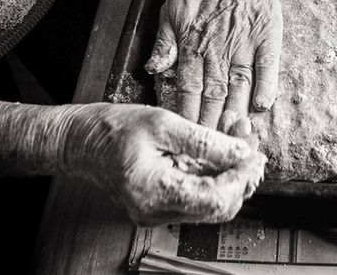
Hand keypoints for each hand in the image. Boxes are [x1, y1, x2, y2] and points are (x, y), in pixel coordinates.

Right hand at [63, 103, 265, 225]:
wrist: (80, 141)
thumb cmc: (113, 128)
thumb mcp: (162, 123)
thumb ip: (205, 141)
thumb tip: (241, 152)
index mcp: (155, 192)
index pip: (215, 198)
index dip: (241, 176)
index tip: (255, 152)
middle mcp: (157, 211)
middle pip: (218, 206)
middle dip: (241, 173)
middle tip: (251, 140)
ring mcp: (158, 212)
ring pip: (211, 203)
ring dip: (230, 171)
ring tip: (238, 136)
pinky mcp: (160, 205)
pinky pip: (197, 196)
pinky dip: (214, 174)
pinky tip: (221, 148)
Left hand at [145, 0, 282, 133]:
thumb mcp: (171, 9)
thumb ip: (165, 42)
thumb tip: (154, 69)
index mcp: (193, 48)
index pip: (186, 91)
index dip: (185, 116)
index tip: (183, 139)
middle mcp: (218, 52)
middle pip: (212, 97)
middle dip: (210, 125)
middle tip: (209, 151)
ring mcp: (244, 46)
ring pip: (239, 88)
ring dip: (236, 114)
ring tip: (234, 137)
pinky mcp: (267, 38)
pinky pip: (268, 68)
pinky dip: (266, 87)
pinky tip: (262, 107)